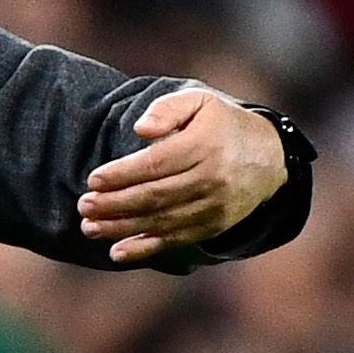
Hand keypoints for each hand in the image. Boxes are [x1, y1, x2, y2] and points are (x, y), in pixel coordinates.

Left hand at [79, 87, 284, 262]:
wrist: (270, 157)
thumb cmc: (223, 124)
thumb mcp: (200, 100)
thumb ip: (168, 109)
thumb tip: (140, 130)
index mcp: (204, 145)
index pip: (155, 164)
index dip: (121, 174)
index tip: (93, 180)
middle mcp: (211, 179)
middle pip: (154, 196)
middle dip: (114, 204)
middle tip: (83, 205)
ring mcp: (214, 206)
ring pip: (161, 221)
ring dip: (121, 228)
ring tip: (89, 228)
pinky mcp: (214, 226)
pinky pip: (175, 240)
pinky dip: (145, 248)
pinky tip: (117, 251)